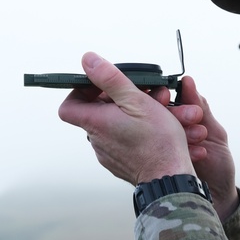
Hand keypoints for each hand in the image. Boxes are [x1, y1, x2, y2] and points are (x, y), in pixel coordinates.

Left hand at [57, 52, 197, 184]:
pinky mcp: (122, 163)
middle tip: (144, 93)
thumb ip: (110, 78)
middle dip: (121, 98)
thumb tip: (88, 61)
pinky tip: (158, 128)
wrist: (170, 179)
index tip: (101, 85)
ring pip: (117, 125)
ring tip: (158, 110)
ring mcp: (109, 154)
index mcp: (95, 123)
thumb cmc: (157, 142)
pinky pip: (126, 140)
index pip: (68, 106)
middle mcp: (98, 140)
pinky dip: (138, 131)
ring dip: (134, 113)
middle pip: (99, 112)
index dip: (81, 92)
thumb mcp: (136, 100)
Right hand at [170, 76, 239, 218]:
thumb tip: (188, 81)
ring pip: (156, 132)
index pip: (166, 102)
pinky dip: (180, 150)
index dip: (165, 95)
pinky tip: (199, 152)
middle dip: (173, 114)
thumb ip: (202, 108)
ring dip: (180, 132)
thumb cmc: (218, 167)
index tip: (168, 93)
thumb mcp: (215, 134)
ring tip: (201, 136)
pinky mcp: (153, 164)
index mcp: (179, 122)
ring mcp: (157, 148)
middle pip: (156, 115)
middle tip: (190, 116)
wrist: (217, 199)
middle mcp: (166, 134)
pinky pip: (158, 152)